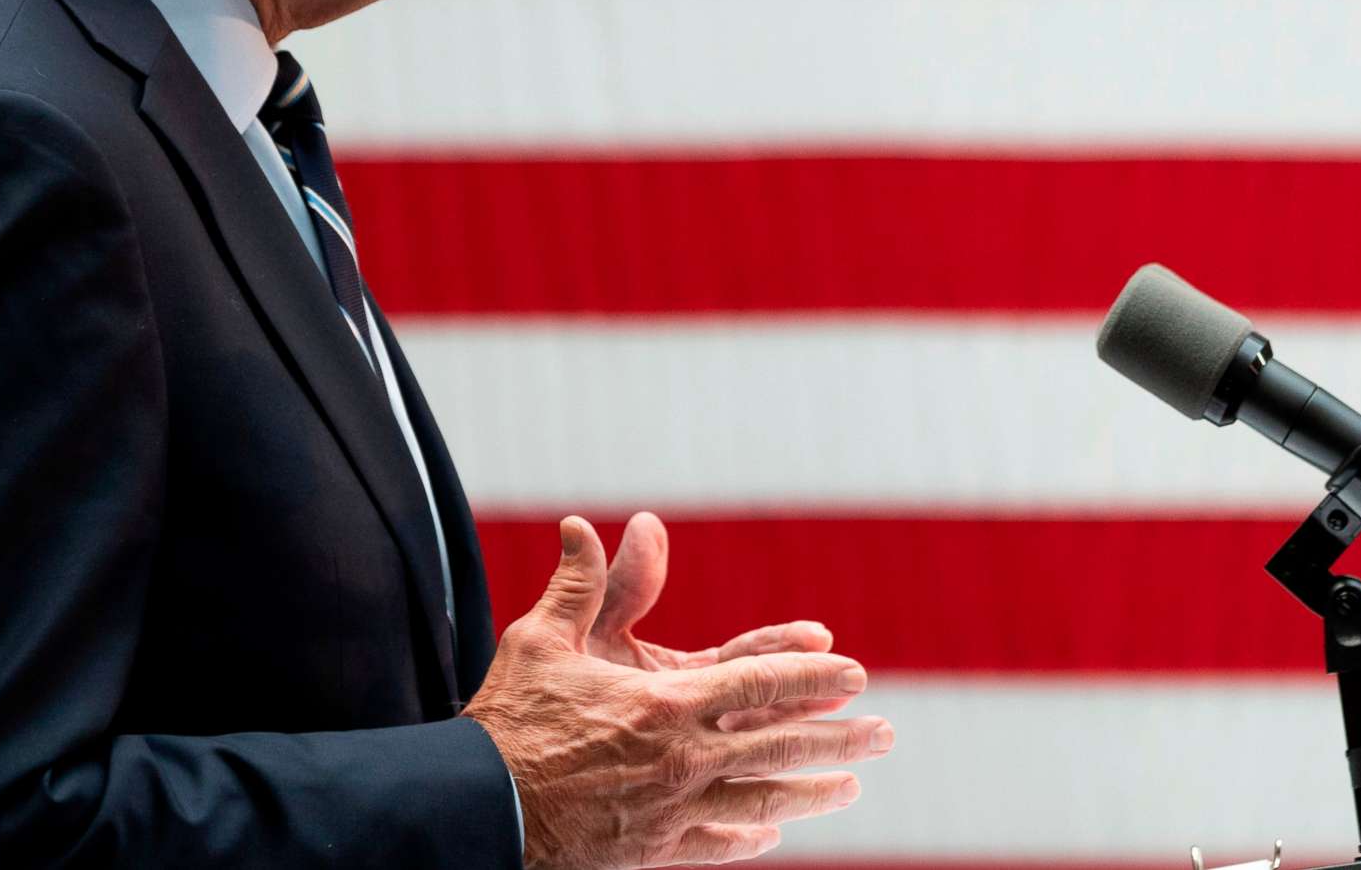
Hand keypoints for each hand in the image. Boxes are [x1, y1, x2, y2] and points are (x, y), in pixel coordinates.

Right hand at [466, 517, 894, 869]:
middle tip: (885, 733)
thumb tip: (589, 523)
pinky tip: (773, 832)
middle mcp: (681, 759)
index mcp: (665, 703)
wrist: (475, 810)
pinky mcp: (651, 852)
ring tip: (849, 787)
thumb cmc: (507, 718)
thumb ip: (583, 582)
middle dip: (840, 737)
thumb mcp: (543, 639)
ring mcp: (671, 812)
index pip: (760, 682)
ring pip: (762, 801)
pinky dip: (749, 837)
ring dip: (813, 792)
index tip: (854, 672)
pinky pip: (716, 845)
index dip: (812, 675)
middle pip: (780, 745)